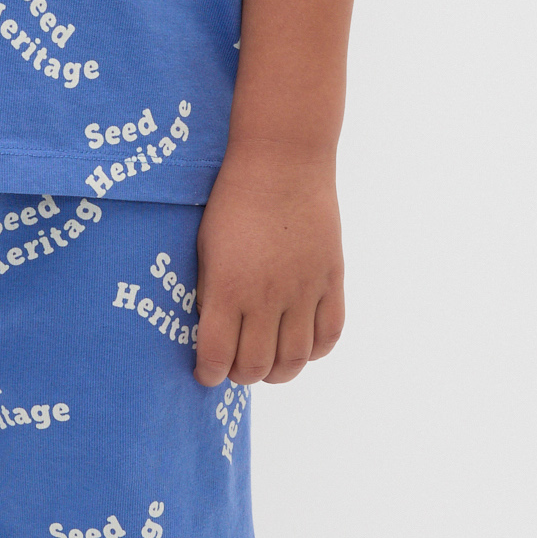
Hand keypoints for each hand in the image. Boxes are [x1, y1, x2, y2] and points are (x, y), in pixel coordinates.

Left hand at [192, 147, 344, 387]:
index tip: (206, 373)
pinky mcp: (331, 280)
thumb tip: (211, 331)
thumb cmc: (232, 200)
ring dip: (278, 372)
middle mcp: (267, 296)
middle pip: (256, 366)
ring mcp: (303, 290)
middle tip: (235, 366)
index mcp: (228, 288)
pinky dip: (314, 350)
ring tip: (267, 363)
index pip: (217, 357)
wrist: (282, 161)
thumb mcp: (205, 247)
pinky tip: (300, 344)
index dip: (209, 374)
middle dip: (240, 376)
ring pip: (295, 360)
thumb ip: (209, 292)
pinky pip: (329, 334)